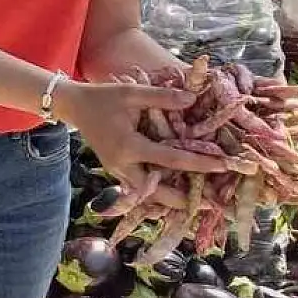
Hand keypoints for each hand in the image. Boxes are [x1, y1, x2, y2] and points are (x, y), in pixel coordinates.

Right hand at [58, 81, 226, 195]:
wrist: (75, 107)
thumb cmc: (103, 98)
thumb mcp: (131, 93)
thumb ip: (161, 97)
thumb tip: (192, 99)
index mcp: (128, 146)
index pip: (170, 159)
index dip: (198, 163)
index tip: (222, 166)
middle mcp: (123, 165)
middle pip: (157, 193)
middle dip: (184, 201)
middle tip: (212, 205)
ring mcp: (118, 172)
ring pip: (148, 196)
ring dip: (172, 202)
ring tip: (199, 205)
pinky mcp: (118, 173)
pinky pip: (141, 190)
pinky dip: (159, 195)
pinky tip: (178, 196)